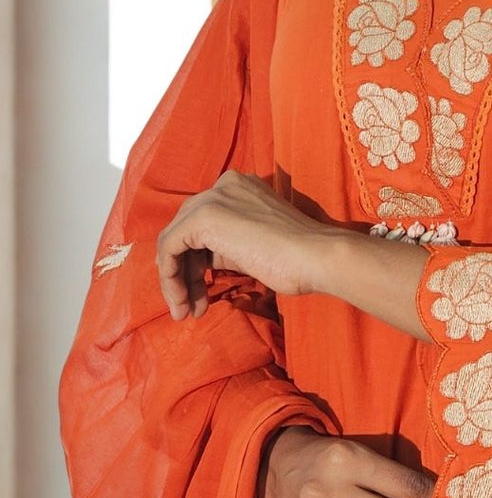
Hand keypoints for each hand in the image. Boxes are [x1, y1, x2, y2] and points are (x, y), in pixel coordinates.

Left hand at [155, 169, 331, 320]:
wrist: (316, 257)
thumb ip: (224, 246)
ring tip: (187, 312)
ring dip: (176, 281)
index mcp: (237, 187)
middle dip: (184, 274)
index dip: (195, 263)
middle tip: (192, 308)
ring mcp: (213, 199)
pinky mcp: (204, 217)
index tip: (202, 295)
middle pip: (185, 232)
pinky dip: (170, 277)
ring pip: (173, 240)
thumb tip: (195, 267)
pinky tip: (183, 301)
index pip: (201, 224)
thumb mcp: (251, 246)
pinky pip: (169, 247)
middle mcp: (222, 185)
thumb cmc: (296, 259)